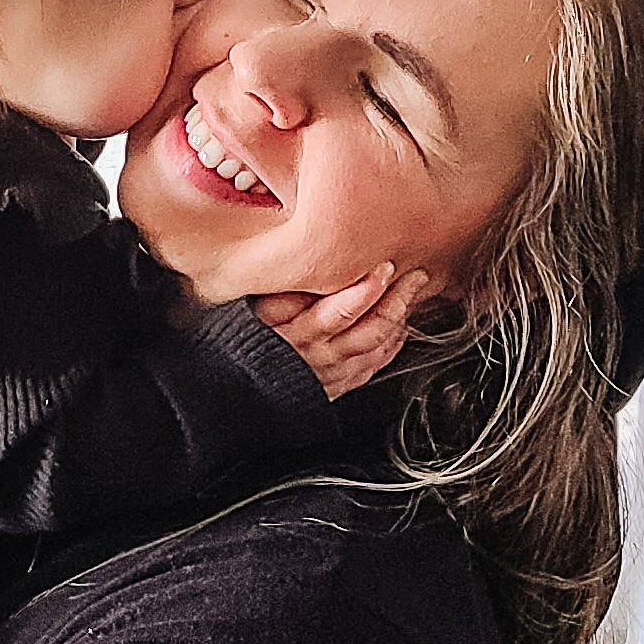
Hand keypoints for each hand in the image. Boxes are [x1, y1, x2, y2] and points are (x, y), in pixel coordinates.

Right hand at [253, 263, 430, 399]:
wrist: (230, 386)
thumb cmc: (239, 338)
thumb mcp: (252, 306)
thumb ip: (283, 286)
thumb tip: (312, 255)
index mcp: (293, 333)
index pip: (340, 312)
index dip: (368, 289)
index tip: (385, 266)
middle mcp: (313, 357)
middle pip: (368, 330)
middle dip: (396, 301)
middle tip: (414, 276)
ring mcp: (326, 375)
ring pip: (374, 349)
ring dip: (398, 321)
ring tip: (409, 295)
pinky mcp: (332, 388)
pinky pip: (369, 369)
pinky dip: (389, 348)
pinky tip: (397, 330)